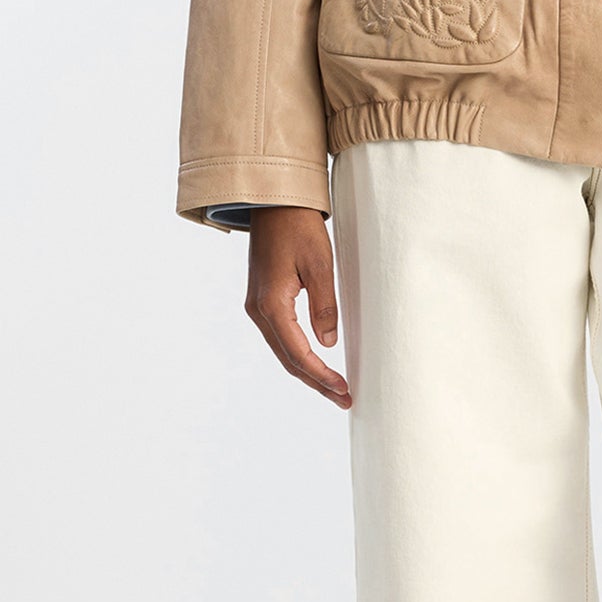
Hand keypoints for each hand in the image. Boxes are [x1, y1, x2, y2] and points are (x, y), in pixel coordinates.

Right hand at [245, 206, 349, 408]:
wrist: (273, 202)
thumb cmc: (298, 227)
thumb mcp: (320, 264)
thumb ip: (324, 305)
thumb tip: (329, 342)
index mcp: (271, 305)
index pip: (299, 354)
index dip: (322, 376)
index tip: (345, 390)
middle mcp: (258, 311)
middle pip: (288, 359)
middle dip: (317, 382)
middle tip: (345, 399)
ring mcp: (257, 307)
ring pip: (283, 351)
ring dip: (308, 371)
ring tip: (334, 388)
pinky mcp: (262, 300)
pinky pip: (280, 337)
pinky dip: (298, 355)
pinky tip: (316, 363)